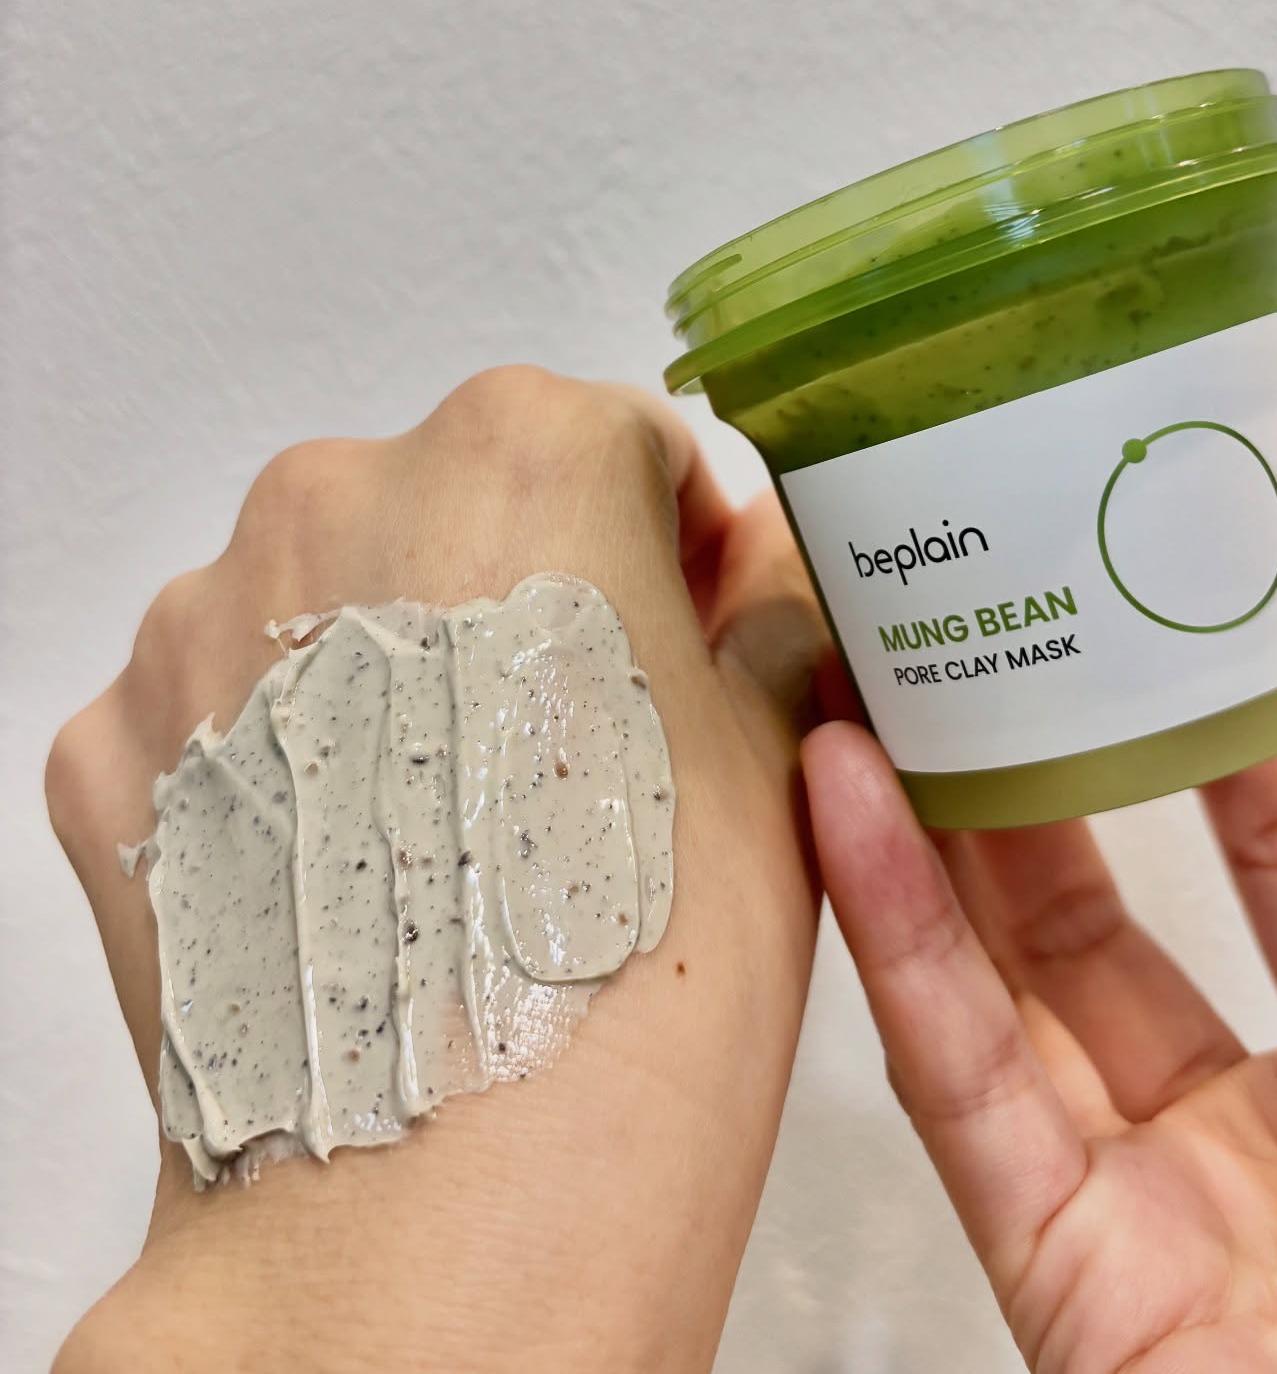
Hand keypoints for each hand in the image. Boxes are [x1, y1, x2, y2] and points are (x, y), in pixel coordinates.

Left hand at [48, 368, 825, 1373]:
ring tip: (452, 837)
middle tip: (569, 759)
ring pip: (331, 604)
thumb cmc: (634, 979)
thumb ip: (775, 606)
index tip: (683, 646)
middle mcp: (338, 491)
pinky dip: (283, 770)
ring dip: (393, 679)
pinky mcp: (116, 745)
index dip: (676, 552)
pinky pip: (225, 713)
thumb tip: (758, 575)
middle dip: (523, 601)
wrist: (441, 1214)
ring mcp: (200, 617)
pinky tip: (352, 878)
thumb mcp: (778, 749)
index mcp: (526, 450)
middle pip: (464, 507)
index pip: (625, 444)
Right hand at [804, 518, 1276, 1371]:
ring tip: (871, 662)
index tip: (1135, 575)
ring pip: (1012, 975)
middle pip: (1120, 894)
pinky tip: (844, 797)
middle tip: (965, 608)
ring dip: (930, 818)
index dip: (1211, 703)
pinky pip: (965, 1086)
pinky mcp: (1069, 1284)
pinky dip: (893, 937)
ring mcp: (1165, 1201)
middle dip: (1034, 754)